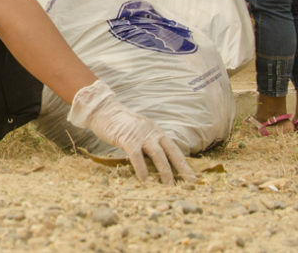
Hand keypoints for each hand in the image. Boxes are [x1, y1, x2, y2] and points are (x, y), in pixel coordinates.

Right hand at [68, 80, 196, 183]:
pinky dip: (141, 168)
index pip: (175, 150)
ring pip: (158, 155)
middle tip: (189, 185)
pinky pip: (137, 156)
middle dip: (182, 169)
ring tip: (169, 187)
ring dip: (165, 172)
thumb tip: (154, 164)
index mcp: (157, 132)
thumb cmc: (120, 125)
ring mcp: (141, 135)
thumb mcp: (139, 133)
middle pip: (171, 153)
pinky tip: (144, 180)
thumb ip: (147, 145)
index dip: (185, 164)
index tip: (193, 179)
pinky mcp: (127, 138)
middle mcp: (153, 133)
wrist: (104, 110)